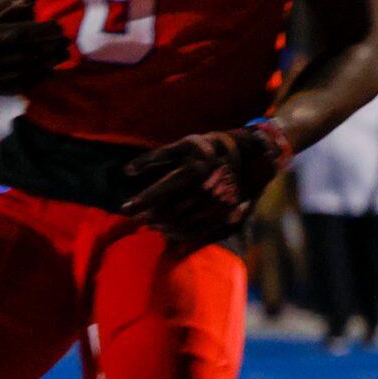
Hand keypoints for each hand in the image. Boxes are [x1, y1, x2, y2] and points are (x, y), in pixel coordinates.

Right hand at [0, 0, 67, 93]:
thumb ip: (5, 7)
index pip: (20, 33)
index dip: (42, 30)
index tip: (59, 26)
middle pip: (28, 52)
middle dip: (50, 46)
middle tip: (65, 40)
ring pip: (28, 70)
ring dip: (49, 62)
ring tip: (62, 54)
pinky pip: (21, 85)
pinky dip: (38, 77)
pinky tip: (49, 70)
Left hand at [122, 121, 292, 244]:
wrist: (253, 154)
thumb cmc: (211, 146)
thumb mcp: (184, 144)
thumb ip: (155, 157)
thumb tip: (127, 171)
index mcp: (193, 172)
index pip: (161, 191)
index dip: (141, 202)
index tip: (124, 208)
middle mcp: (204, 192)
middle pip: (170, 211)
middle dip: (150, 216)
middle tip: (135, 218)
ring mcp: (215, 205)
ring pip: (183, 223)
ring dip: (162, 226)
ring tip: (148, 225)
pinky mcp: (223, 214)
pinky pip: (199, 230)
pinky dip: (180, 234)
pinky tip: (168, 232)